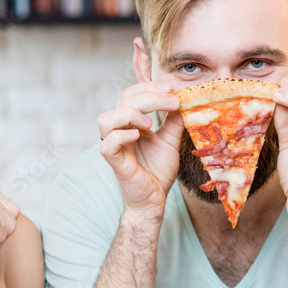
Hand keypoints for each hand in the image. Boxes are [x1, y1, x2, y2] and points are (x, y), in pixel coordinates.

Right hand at [97, 81, 182, 222]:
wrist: (154, 200)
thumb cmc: (157, 172)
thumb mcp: (170, 141)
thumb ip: (173, 122)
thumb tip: (181, 100)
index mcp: (130, 123)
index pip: (132, 94)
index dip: (149, 87)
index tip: (171, 87)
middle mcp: (119, 131)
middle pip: (123, 101)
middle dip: (149, 95)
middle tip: (172, 100)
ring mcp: (114, 146)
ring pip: (106, 119)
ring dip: (130, 114)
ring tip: (151, 123)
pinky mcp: (114, 162)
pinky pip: (107, 144)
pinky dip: (122, 136)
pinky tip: (139, 136)